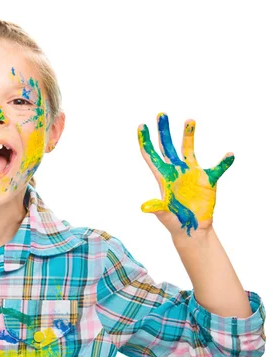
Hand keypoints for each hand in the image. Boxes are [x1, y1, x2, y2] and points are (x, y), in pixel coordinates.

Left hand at [137, 113, 233, 236]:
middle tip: (161, 114)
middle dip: (163, 131)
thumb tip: (144, 207)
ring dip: (188, 135)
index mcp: (162, 178)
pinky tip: (229, 155)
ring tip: (189, 120)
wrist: (192, 228)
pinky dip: (224, 162)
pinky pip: (217, 168)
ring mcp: (191, 173)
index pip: (151, 156)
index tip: (141, 126)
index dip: (145, 141)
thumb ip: (156, 208)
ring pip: (189, 150)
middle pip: (167, 147)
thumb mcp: (164, 214)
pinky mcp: (207, 180)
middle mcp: (175, 171)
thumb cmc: (174, 221)